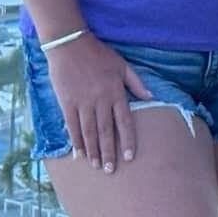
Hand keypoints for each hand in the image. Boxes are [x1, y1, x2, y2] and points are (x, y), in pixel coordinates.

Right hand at [46, 32, 152, 173]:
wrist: (70, 46)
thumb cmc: (99, 55)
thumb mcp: (123, 65)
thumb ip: (136, 83)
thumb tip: (151, 98)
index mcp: (116, 92)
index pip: (124, 121)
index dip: (128, 140)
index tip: (130, 157)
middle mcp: (100, 100)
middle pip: (106, 131)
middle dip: (109, 152)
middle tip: (111, 170)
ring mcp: (82, 103)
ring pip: (89, 132)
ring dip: (92, 151)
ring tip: (96, 166)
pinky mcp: (66, 103)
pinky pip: (72, 126)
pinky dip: (75, 140)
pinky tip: (78, 153)